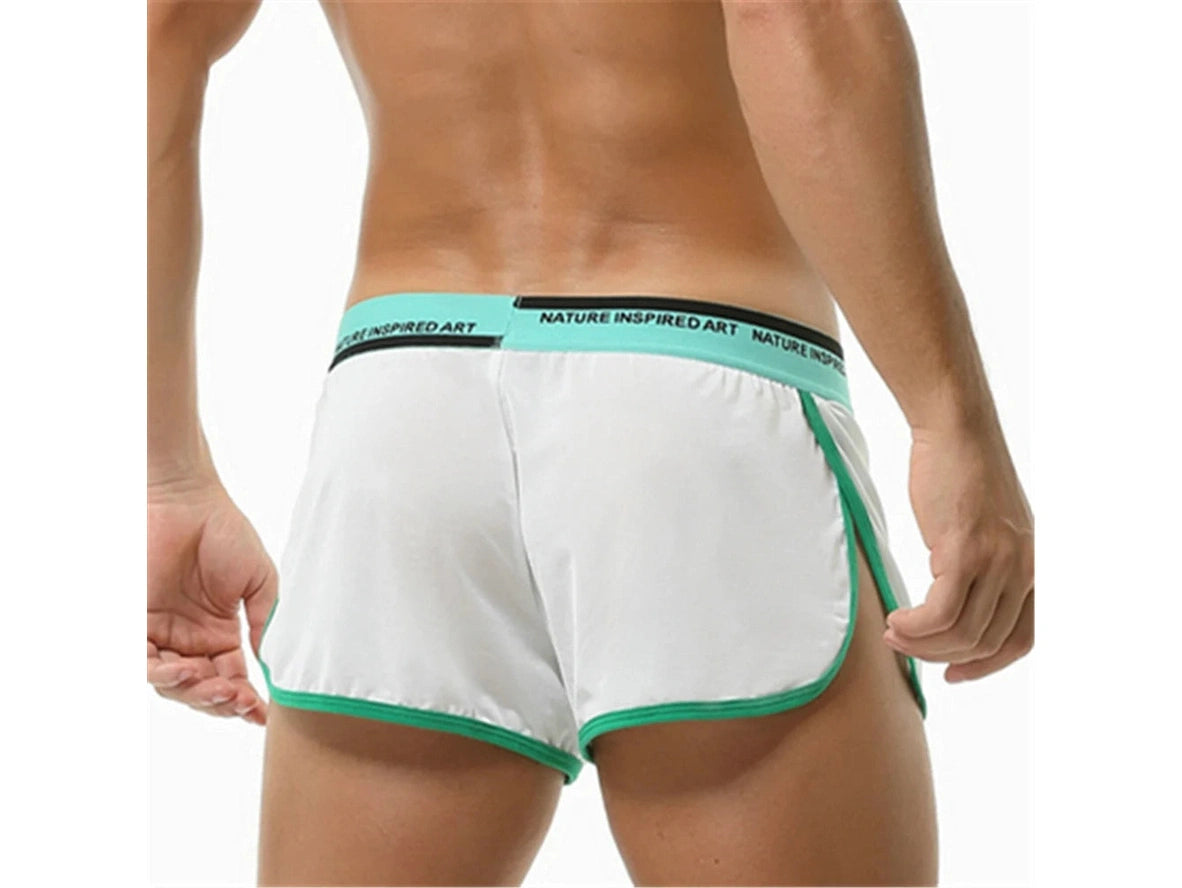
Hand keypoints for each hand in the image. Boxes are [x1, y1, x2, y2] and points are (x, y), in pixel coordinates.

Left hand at [147, 474, 276, 723]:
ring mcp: (163, 634)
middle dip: (220, 701)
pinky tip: (184, 672)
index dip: (245, 702)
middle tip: (237, 699)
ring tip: (213, 685)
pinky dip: (161, 674)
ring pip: (173, 684)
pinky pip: (144, 661)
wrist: (187, 501)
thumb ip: (264, 624)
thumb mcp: (259, 582)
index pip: (232, 678)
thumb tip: (271, 668)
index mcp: (221, 635)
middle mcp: (191, 640)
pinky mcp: (138, 623)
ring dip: (193, 692)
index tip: (262, 715)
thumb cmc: (226, 533)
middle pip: (202, 689)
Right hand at [885, 420, 1033, 681]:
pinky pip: (942, 612)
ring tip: (894, 634)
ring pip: (963, 633)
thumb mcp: (987, 527)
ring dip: (922, 644)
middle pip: (987, 642)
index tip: (953, 672)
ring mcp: (998, 561)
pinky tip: (896, 620)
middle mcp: (1024, 568)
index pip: (1021, 639)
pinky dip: (915, 627)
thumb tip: (952, 600)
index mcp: (1034, 566)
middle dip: (942, 657)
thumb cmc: (961, 470)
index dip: (987, 665)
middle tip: (906, 648)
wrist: (956, 429)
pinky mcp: (966, 551)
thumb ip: (983, 565)